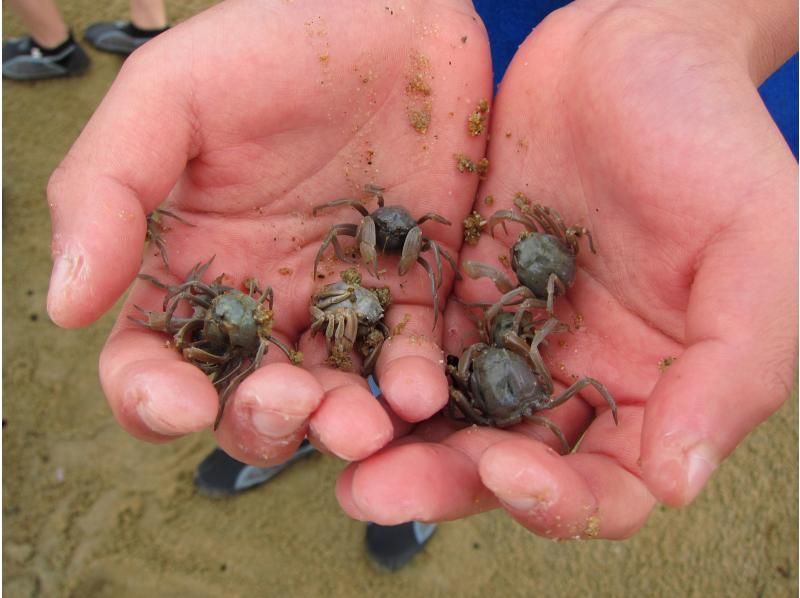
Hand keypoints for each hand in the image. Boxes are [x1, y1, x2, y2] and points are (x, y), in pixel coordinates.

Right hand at [46, 0, 492, 464]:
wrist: (390, 12)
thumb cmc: (269, 43)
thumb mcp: (169, 97)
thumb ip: (107, 193)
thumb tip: (63, 307)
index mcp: (191, 267)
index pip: (153, 363)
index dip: (154, 397)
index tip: (181, 401)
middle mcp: (263, 299)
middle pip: (248, 401)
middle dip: (264, 422)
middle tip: (290, 402)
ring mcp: (340, 301)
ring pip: (334, 397)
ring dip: (345, 425)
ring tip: (364, 423)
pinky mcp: (410, 289)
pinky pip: (412, 354)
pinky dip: (415, 383)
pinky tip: (422, 390)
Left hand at [336, 0, 797, 537]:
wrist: (634, 49)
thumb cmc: (715, 142)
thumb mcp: (760, 251)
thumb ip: (732, 372)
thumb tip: (675, 482)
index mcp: (650, 392)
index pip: (603, 488)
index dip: (555, 500)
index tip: (506, 471)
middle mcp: (570, 379)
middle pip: (503, 463)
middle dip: (441, 483)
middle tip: (374, 492)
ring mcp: (505, 335)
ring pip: (446, 414)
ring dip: (393, 439)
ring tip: (333, 446)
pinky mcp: (455, 288)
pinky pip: (409, 340)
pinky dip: (374, 364)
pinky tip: (327, 372)